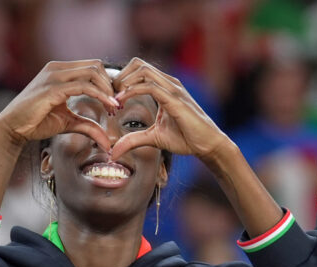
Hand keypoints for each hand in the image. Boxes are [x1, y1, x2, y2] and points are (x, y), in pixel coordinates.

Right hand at [0, 59, 117, 151]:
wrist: (12, 128)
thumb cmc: (36, 122)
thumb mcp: (68, 122)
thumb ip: (87, 125)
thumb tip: (107, 141)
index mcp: (60, 71)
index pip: (92, 67)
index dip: (108, 82)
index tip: (116, 102)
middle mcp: (57, 68)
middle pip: (96, 65)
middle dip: (111, 85)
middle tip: (117, 104)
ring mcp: (54, 76)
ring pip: (92, 72)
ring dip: (108, 90)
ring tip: (114, 107)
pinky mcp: (52, 88)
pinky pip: (84, 86)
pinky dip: (100, 96)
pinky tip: (108, 107)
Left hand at [110, 58, 231, 162]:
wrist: (207, 144)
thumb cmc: (185, 138)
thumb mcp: (153, 138)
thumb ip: (133, 140)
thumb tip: (113, 151)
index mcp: (163, 87)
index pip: (138, 70)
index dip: (120, 81)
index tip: (110, 99)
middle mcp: (168, 83)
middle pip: (138, 64)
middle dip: (119, 78)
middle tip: (109, 97)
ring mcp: (173, 89)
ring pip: (143, 70)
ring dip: (124, 83)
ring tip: (114, 100)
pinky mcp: (175, 99)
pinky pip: (150, 87)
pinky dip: (131, 92)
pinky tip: (121, 103)